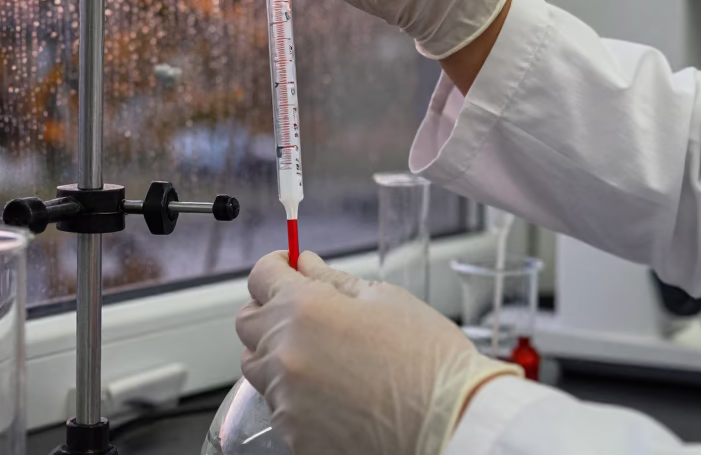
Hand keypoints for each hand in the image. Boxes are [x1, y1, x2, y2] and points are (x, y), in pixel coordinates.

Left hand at [236, 251, 520, 454]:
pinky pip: (279, 405)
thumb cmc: (431, 363)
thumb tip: (305, 265)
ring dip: (280, 355)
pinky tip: (335, 394)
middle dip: (270, 310)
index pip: (260, 276)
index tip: (287, 268)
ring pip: (259, 367)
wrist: (452, 427)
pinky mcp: (294, 435)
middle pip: (248, 322)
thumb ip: (334, 281)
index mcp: (305, 309)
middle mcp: (285, 354)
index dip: (275, 267)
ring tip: (328, 359)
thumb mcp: (386, 301)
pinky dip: (297, 395)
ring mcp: (286, 399)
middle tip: (307, 313)